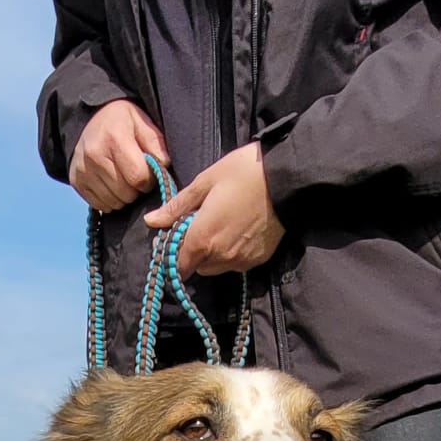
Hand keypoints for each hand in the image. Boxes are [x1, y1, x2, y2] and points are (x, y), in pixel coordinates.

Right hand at [68, 100, 170, 211]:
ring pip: (113, 202)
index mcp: (114, 137)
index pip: (138, 177)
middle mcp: (94, 155)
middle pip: (126, 193)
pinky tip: (112, 185)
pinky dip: (110, 200)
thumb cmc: (123, 122)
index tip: (148, 174)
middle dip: (136, 190)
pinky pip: (100, 205)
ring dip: (124, 197)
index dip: (149, 181)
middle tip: (135, 176)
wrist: (92, 119)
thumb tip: (164, 166)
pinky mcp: (76, 181)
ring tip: (124, 180)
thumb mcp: (142, 122)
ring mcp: (82, 170)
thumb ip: (155, 143)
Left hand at [143, 143, 283, 275]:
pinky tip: (240, 229)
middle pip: (197, 267)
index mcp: (202, 239)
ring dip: (213, 253)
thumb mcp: (205, 182)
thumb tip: (152, 221)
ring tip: (223, 224)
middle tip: (202, 223)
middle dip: (194, 251)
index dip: (173, 256)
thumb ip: (177, 207)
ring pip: (216, 267)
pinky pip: (237, 263)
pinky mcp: (258, 260)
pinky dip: (233, 253)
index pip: (178, 265)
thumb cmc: (244, 173)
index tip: (176, 239)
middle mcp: (220, 256)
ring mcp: (241, 261)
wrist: (288, 178)